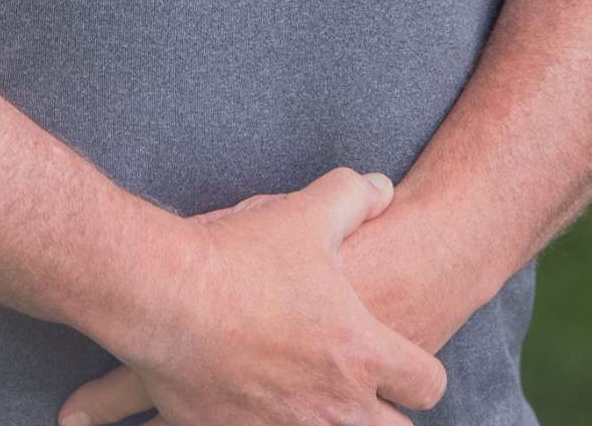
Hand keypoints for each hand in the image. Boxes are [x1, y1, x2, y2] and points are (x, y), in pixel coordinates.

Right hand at [56, 168, 448, 425]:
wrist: (163, 296)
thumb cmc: (239, 256)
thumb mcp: (305, 211)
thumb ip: (353, 196)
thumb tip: (382, 188)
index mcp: (360, 352)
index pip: (428, 385)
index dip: (418, 371)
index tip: (397, 356)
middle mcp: (334, 405)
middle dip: (383, 412)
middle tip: (359, 384)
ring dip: (332, 420)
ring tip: (309, 391)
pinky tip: (262, 401)